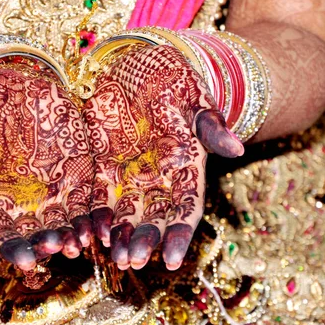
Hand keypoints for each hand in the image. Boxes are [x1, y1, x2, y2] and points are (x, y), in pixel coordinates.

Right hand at [0, 62, 92, 270]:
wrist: (5, 83)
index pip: (0, 236)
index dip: (13, 249)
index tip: (25, 259)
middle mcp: (21, 205)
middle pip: (35, 235)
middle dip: (46, 245)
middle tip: (54, 247)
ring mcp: (50, 191)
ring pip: (63, 223)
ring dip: (71, 236)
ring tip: (77, 243)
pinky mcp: (76, 173)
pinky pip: (86, 201)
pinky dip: (93, 216)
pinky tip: (100, 227)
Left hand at [83, 45, 243, 270]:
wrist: (137, 63)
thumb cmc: (171, 77)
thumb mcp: (192, 96)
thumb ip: (210, 125)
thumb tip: (237, 149)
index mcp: (184, 167)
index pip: (185, 208)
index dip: (180, 235)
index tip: (173, 260)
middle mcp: (157, 179)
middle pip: (152, 218)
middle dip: (144, 242)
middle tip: (133, 262)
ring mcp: (128, 175)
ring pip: (124, 215)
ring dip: (118, 238)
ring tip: (111, 257)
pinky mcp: (101, 167)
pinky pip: (96, 198)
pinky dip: (93, 217)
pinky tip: (86, 234)